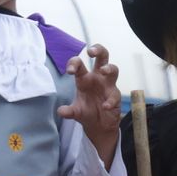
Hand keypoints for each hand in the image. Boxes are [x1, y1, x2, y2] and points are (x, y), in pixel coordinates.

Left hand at [59, 44, 120, 165]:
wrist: (98, 125)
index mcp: (84, 78)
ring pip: (113, 69)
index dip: (74, 63)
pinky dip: (110, 101)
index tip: (70, 71)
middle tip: (90, 51)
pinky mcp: (115, 96)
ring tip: (104, 71)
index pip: (79, 64)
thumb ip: (68, 111)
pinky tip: (105, 106)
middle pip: (102, 57)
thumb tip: (61, 112)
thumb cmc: (86, 112)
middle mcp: (97, 78)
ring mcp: (108, 85)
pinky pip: (114, 95)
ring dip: (109, 68)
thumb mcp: (75, 112)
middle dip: (98, 50)